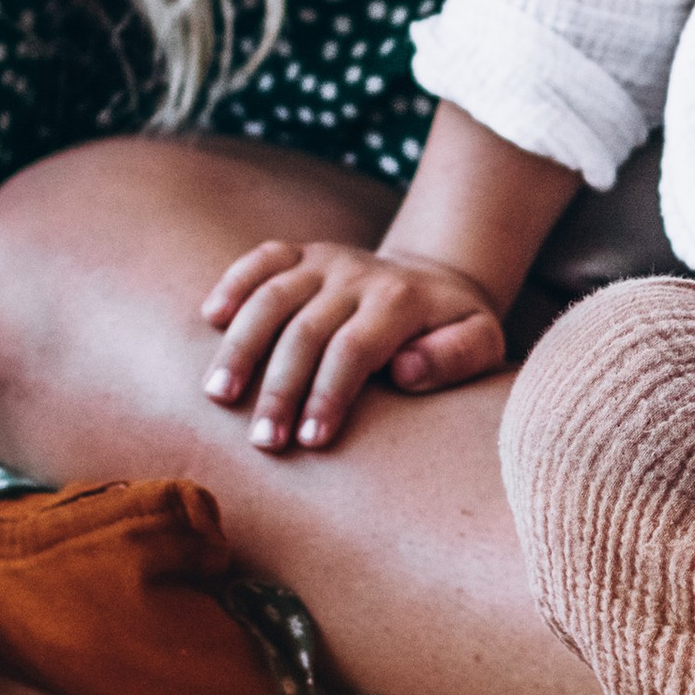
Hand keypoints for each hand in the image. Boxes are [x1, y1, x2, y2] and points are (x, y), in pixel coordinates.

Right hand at [200, 239, 506, 451]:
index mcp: (400, 300)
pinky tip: (211, 319)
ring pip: (272, 296)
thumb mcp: (483, 343)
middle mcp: (357, 274)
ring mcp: (326, 260)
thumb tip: (404, 371)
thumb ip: (455, 357)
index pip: (353, 350)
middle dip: (279, 388)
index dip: (327, 395)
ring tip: (218, 396)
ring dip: (241, 346)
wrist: (436, 277)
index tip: (307, 441)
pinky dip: (233, 283)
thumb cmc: (455, 327)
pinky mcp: (302, 253)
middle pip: (304, 330)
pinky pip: (261, 258)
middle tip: (261, 441)